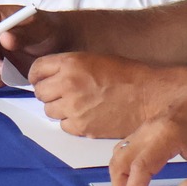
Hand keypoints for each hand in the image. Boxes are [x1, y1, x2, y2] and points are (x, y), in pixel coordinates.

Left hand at [33, 56, 186, 138]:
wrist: (150, 96)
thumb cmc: (127, 76)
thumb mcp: (93, 59)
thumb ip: (68, 67)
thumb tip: (49, 77)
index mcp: (71, 62)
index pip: (36, 70)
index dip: (39, 75)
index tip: (43, 79)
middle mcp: (68, 84)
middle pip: (40, 92)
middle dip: (50, 93)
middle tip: (66, 93)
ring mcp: (74, 107)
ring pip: (50, 111)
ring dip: (60, 108)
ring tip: (80, 103)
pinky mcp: (82, 127)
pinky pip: (64, 126)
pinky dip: (72, 122)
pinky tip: (88, 114)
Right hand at [108, 80, 186, 185]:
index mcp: (167, 135)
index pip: (140, 167)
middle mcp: (150, 130)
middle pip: (120, 161)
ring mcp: (145, 127)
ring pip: (118, 154)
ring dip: (119, 178)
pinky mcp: (145, 128)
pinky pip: (125, 147)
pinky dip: (124, 167)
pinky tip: (135, 180)